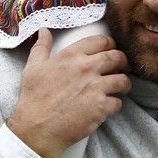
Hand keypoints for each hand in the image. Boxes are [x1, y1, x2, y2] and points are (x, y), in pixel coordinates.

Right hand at [7, 29, 131, 157]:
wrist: (37, 127)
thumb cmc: (33, 98)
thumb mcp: (33, 67)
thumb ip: (41, 46)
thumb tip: (44, 30)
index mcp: (71, 55)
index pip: (101, 41)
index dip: (109, 44)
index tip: (110, 49)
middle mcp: (87, 68)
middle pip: (117, 57)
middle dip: (123, 61)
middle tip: (122, 67)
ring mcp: (96, 88)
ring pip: (123, 80)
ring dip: (124, 83)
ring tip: (121, 87)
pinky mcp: (101, 107)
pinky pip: (118, 102)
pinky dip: (115, 104)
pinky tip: (109, 106)